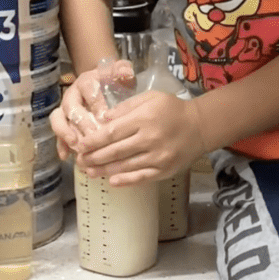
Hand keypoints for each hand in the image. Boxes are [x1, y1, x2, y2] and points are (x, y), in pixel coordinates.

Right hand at [49, 60, 134, 159]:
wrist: (103, 88)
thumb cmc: (114, 82)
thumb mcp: (120, 73)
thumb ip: (123, 70)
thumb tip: (125, 74)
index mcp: (85, 82)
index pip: (88, 90)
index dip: (96, 103)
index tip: (105, 117)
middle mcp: (72, 95)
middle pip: (70, 108)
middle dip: (81, 123)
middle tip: (92, 136)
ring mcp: (65, 111)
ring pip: (58, 120)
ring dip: (66, 133)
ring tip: (77, 146)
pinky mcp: (64, 125)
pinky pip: (58, 134)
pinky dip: (61, 145)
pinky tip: (66, 156)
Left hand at [76, 91, 205, 185]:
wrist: (200, 126)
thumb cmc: (172, 109)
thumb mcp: (150, 97)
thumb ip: (126, 106)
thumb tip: (104, 119)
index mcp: (144, 118)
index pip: (112, 132)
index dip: (94, 141)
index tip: (80, 145)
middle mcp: (150, 139)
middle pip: (116, 151)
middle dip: (94, 157)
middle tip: (79, 161)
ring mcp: (158, 157)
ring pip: (126, 166)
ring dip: (105, 170)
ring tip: (89, 171)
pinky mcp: (165, 170)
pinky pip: (142, 178)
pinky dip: (126, 181)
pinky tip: (112, 182)